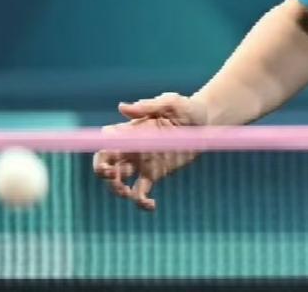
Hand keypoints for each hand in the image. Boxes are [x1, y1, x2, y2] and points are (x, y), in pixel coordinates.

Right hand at [92, 91, 207, 211]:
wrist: (206, 123)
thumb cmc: (187, 107)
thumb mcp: (170, 102)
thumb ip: (148, 105)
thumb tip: (121, 107)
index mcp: (133, 130)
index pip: (107, 142)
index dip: (101, 153)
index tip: (108, 161)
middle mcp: (134, 148)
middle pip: (107, 163)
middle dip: (103, 172)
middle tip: (114, 177)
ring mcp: (143, 163)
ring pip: (119, 181)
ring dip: (117, 190)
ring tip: (128, 193)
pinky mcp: (154, 174)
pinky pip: (141, 192)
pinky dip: (141, 202)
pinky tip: (151, 204)